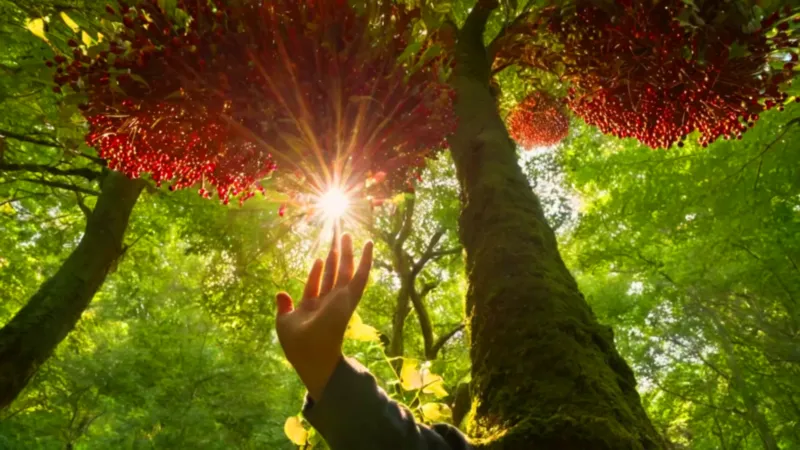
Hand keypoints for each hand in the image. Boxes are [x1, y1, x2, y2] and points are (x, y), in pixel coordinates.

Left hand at [275, 233, 373, 399]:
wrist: (311, 353)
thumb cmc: (297, 344)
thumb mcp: (284, 322)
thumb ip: (284, 307)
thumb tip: (280, 294)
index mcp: (314, 307)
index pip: (316, 285)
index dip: (317, 271)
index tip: (320, 258)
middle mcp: (328, 301)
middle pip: (332, 273)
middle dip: (334, 256)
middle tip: (338, 237)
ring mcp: (340, 298)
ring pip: (345, 270)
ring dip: (347, 252)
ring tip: (347, 234)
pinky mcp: (348, 297)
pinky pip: (360, 275)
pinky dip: (365, 259)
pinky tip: (367, 244)